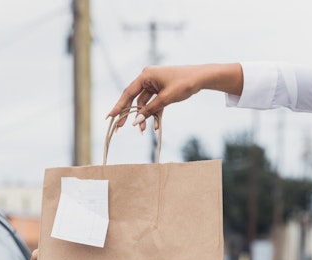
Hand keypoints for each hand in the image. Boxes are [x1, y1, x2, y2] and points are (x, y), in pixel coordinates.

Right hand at [107, 64, 243, 131]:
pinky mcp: (161, 91)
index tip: (110, 117)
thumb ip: (150, 110)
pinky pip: (154, 105)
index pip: (128, 93)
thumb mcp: (166, 98)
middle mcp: (147, 79)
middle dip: (128, 114)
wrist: (201, 78)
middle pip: (133, 99)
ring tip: (143, 131)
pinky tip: (154, 127)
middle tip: (119, 128)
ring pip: (144, 105)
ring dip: (144, 117)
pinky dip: (154, 115)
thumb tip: (136, 122)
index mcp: (146, 75)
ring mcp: (154, 85)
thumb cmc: (184, 83)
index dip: (118, 106)